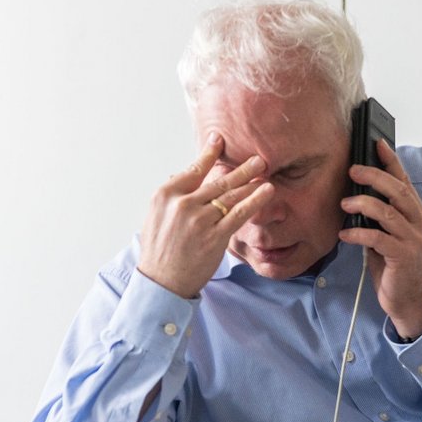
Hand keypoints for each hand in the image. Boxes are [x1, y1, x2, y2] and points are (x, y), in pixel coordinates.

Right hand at [137, 133, 274, 297]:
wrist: (161, 282)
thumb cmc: (159, 251)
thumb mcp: (155, 216)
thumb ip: (171, 196)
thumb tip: (181, 176)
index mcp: (165, 195)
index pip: (193, 169)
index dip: (209, 153)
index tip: (220, 139)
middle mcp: (182, 204)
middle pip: (216, 181)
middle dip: (240, 168)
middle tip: (257, 156)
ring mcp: (199, 220)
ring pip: (230, 195)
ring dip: (250, 180)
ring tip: (264, 169)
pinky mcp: (214, 236)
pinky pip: (239, 214)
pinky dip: (254, 201)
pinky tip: (266, 191)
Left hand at [339, 140, 421, 338]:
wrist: (406, 299)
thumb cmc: (392, 265)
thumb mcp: (386, 235)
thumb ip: (379, 216)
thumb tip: (357, 195)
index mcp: (417, 214)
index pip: (405, 181)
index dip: (391, 161)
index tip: (377, 143)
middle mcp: (420, 223)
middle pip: (398, 191)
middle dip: (374, 176)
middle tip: (352, 170)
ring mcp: (414, 239)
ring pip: (388, 212)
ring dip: (364, 204)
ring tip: (344, 203)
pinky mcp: (404, 256)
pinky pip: (379, 238)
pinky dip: (359, 234)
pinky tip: (345, 234)